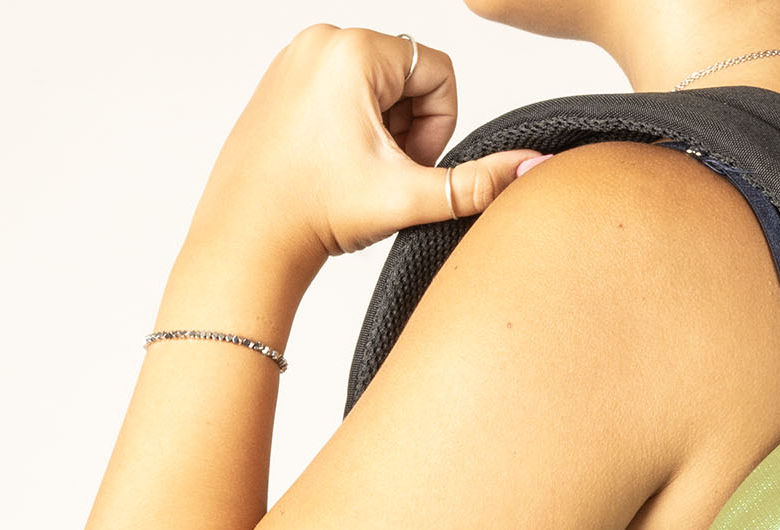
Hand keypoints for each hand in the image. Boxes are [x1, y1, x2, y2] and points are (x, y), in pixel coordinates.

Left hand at [194, 24, 545, 264]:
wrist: (246, 239)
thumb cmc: (313, 212)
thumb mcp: (409, 195)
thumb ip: (477, 182)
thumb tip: (533, 167)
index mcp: (353, 51)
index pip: (440, 72)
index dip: (438, 126)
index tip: (406, 164)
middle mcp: (320, 42)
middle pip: (409, 76)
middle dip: (409, 128)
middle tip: (380, 172)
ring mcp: (296, 58)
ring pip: (377, 86)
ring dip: (382, 130)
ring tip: (356, 172)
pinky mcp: (281, 81)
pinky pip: (342, 91)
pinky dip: (351, 128)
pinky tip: (334, 166)